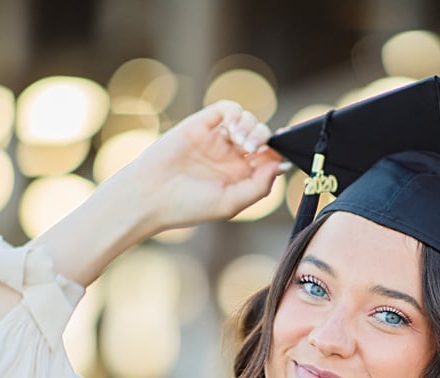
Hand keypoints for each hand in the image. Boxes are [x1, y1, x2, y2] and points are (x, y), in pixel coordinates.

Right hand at [117, 101, 285, 232]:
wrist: (150, 196)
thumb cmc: (187, 206)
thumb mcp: (230, 203)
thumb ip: (258, 186)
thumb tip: (280, 165)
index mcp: (238, 176)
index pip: (268, 157)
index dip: (281, 151)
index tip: (289, 149)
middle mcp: (229, 156)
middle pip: (261, 136)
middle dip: (266, 139)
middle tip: (255, 149)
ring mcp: (215, 138)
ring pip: (247, 120)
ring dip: (253, 127)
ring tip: (243, 143)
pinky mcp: (201, 124)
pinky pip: (227, 109)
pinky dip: (236, 115)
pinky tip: (233, 130)